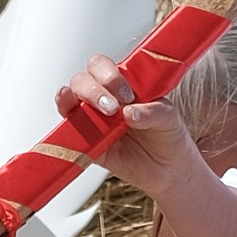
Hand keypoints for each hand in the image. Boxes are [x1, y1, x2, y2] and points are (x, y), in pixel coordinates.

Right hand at [54, 55, 200, 204]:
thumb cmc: (168, 136)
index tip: (126, 94)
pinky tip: (76, 130)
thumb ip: (153, 111)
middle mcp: (104, 98)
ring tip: (97, 116)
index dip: (109, 76)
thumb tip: (130, 112)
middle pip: (82, 80)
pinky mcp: (86, 143)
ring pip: (69, 100)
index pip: (103, 67)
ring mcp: (92, 120)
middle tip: (112, 107)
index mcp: (122, 85)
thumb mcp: (169, 118)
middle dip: (93, 90)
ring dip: (73, 101)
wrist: (168, 169)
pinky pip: (68, 134)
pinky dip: (66, 130)